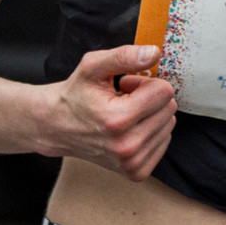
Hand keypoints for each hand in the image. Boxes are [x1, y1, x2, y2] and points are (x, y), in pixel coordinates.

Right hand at [36, 44, 177, 180]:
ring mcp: (132, 162)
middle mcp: (127, 146)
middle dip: (148, 98)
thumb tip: (154, 53)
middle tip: (123, 100)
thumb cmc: (75, 95)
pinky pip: (164, 141)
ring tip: (123, 115)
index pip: (164, 91)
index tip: (125, 86)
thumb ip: (124, 56)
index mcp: (118, 120)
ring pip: (169, 125)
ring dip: (149, 115)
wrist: (56, 126)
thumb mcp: (92, 67)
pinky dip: (150, 131)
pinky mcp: (137, 171)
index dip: (144, 82)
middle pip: (169, 108)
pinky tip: (128, 129)